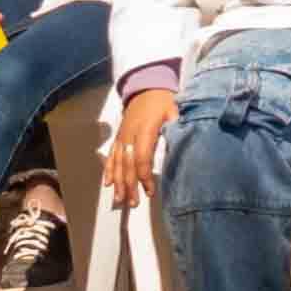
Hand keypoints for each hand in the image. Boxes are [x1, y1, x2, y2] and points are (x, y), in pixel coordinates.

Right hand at [109, 86, 174, 210]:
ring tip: (120, 199)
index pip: (142, 157)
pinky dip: (108, 170)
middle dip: (129, 185)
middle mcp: (130, 135)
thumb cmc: (162, 100)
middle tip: (133, 203)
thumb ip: (177, 125)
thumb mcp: (174, 109)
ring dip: (118, 182)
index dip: (144, 176)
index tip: (150, 191)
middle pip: (127, 165)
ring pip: (118, 163)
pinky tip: (107, 183)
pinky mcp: (118, 137)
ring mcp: (122, 136)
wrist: (145, 87)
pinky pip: (111, 155)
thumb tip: (183, 141)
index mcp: (145, 130)